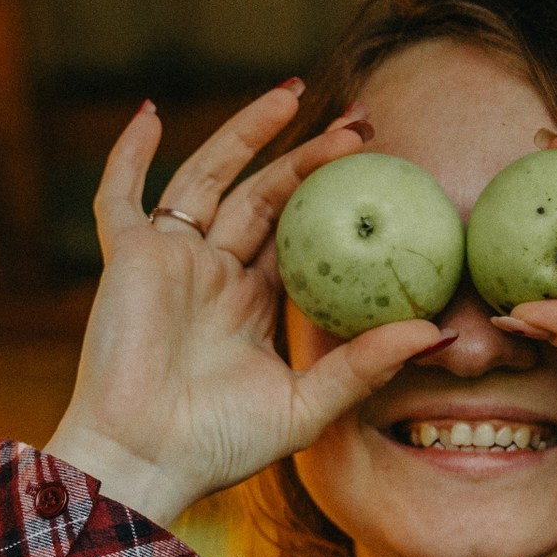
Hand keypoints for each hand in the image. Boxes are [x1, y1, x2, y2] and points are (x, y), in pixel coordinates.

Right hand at [46, 85, 455, 530]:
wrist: (145, 460)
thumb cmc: (219, 446)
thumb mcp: (306, 406)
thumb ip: (363, 366)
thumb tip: (436, 334)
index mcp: (253, 303)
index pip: (303, 234)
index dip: (338, 198)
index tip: (385, 166)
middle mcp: (214, 273)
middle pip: (265, 194)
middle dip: (309, 155)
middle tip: (362, 123)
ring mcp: (170, 261)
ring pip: (209, 177)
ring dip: (244, 133)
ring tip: (290, 96)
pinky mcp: (128, 259)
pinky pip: (121, 196)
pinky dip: (129, 153)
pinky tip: (151, 111)